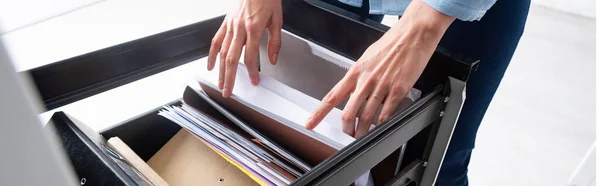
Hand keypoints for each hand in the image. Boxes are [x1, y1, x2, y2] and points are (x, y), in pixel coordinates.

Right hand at [207, 0, 282, 97]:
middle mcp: (239, 28)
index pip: (251, 56)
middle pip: (231, 58)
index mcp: (254, 28)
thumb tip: (273, 59)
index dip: (251, 71)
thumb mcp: (277, 20)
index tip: (254, 81)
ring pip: (222, 52)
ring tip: (221, 84)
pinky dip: (211, 55)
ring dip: (220, 71)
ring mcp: (230, 26)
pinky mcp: (225, 23)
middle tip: (229, 92)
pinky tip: (211, 66)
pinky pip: (216, 41)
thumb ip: (276, 42)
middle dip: (230, 78)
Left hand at [304, 0, 454, 137]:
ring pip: (366, 118)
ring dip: (363, 132)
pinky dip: (381, 125)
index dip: (319, 113)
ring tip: (362, 136)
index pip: (332, 96)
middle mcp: (366, 81)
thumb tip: (353, 90)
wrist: (413, 34)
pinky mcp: (398, 91)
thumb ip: (359, 76)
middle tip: (348, 134)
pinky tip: (379, 128)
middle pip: (348, 113)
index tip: (310, 123)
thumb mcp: (367, 58)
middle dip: (347, 129)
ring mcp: (381, 87)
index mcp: (355, 72)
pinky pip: (386, 114)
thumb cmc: (391, 43)